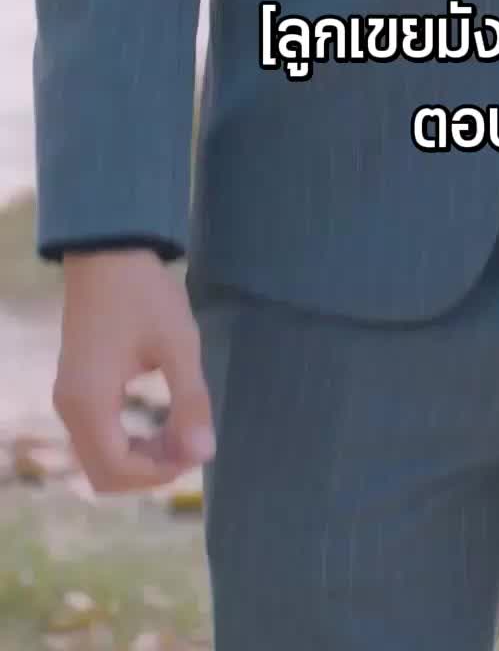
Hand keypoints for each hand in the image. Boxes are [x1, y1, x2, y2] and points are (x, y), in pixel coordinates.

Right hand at [53, 250, 215, 493]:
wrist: (109, 251)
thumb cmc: (144, 294)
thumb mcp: (178, 345)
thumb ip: (191, 401)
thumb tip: (205, 455)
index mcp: (89, 402)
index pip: (116, 470)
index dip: (159, 473)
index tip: (196, 451)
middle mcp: (69, 408)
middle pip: (103, 473)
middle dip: (149, 471)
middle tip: (190, 445)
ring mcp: (68, 398)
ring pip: (98, 457)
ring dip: (140, 458)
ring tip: (181, 434)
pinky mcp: (74, 387)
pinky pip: (96, 436)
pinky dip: (127, 442)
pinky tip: (160, 424)